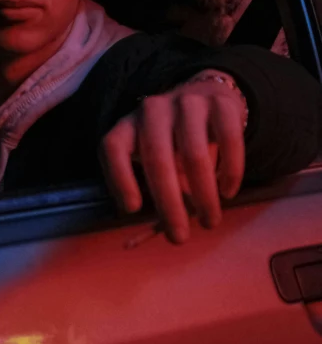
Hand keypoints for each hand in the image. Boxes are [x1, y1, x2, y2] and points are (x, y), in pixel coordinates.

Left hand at [99, 71, 246, 243]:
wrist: (209, 99)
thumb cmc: (176, 143)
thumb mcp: (158, 165)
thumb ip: (149, 199)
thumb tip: (131, 245)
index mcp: (130, 125)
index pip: (113, 146)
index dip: (118, 178)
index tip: (132, 210)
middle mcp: (154, 110)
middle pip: (156, 157)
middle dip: (168, 203)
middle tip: (180, 237)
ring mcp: (187, 102)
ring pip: (193, 152)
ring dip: (203, 194)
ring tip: (210, 220)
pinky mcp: (220, 103)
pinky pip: (228, 138)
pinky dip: (230, 170)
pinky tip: (228, 192)